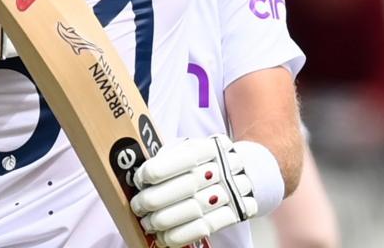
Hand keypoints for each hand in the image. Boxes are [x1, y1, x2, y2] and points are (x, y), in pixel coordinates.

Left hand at [130, 135, 263, 246]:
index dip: (156, 170)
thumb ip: (169, 156)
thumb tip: (143, 175)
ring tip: (148, 223)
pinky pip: (206, 227)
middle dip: (155, 199)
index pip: (181, 158)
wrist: (245, 171)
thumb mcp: (190, 148)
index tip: (139, 180)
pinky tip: (164, 237)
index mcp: (209, 148)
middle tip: (138, 206)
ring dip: (165, 220)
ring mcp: (232, 192)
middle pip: (187, 186)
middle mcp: (223, 169)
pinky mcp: (236, 213)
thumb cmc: (206, 161)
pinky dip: (181, 235)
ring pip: (195, 209)